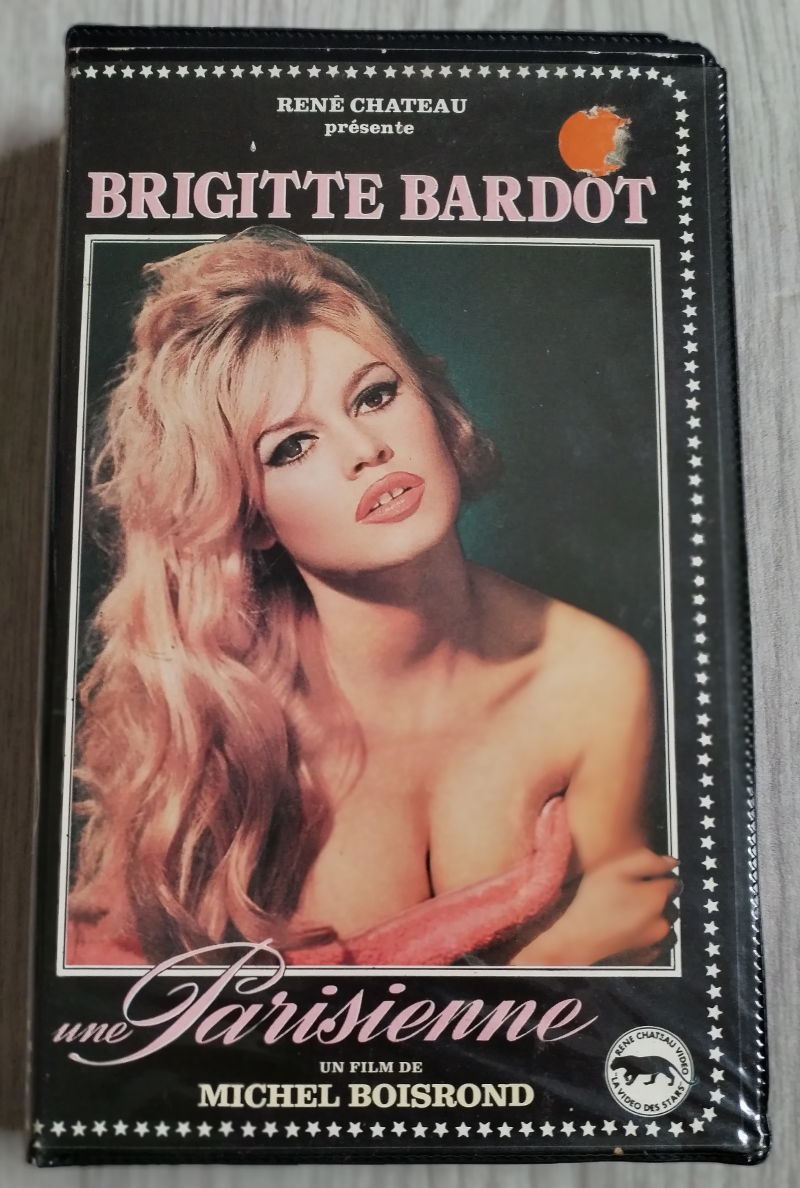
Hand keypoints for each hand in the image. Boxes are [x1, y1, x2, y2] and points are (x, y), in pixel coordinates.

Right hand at [510, 847, 678, 967]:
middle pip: (669, 900)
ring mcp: (655, 939)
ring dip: (652, 912)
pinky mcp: (646, 952)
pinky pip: (656, 936)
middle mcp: (663, 920)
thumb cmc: (594, 901)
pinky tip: (627, 924)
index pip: (672, 879)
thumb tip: (672, 862)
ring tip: (625, 908)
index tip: (639, 875)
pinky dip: (647, 929)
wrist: (578, 939)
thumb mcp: (616, 869)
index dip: (657, 873)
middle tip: (628, 891)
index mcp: (658, 897)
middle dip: (656, 892)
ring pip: (663, 918)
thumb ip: (647, 860)